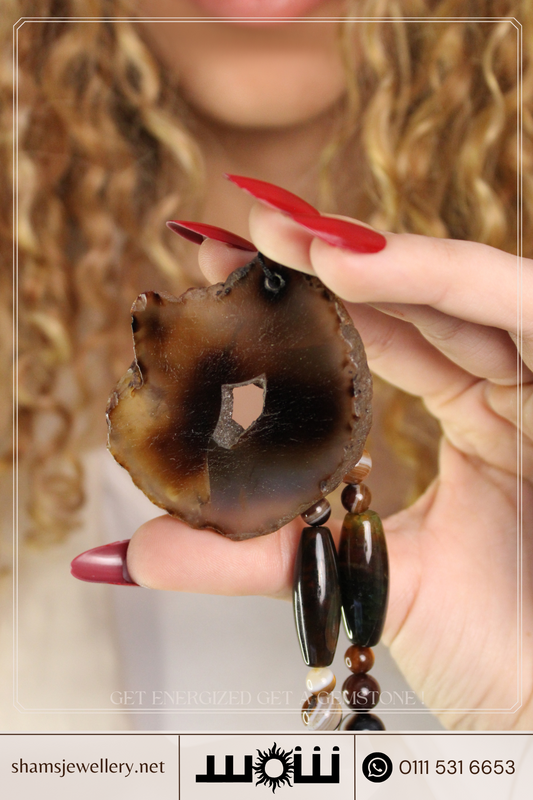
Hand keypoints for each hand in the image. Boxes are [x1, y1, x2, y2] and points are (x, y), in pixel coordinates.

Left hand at [124, 203, 531, 729]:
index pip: (393, 337)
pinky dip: (450, 279)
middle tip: (246, 234)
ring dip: (383, 257)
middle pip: (425, 299)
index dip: (316, 303)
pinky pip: (526, 311)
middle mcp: (514, 393)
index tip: (226, 274)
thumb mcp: (356, 581)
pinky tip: (360, 260)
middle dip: (335, 260)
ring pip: (472, 290)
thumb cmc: (492, 650)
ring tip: (290, 241)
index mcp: (476, 420)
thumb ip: (254, 556)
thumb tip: (125, 553)